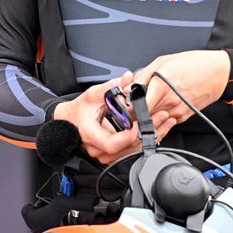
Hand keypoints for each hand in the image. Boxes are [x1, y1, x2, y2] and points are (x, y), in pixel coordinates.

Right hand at [53, 78, 175, 164]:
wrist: (69, 121)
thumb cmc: (79, 110)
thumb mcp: (93, 94)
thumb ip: (111, 87)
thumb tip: (128, 78)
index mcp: (91, 135)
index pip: (113, 143)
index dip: (129, 135)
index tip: (141, 122)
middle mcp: (98, 148)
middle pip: (127, 148)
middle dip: (147, 132)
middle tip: (162, 116)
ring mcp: (105, 154)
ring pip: (131, 152)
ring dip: (149, 137)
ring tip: (163, 122)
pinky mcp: (112, 154)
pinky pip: (130, 151)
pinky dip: (144, 140)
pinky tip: (156, 129)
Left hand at [125, 49, 231, 129]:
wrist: (218, 74)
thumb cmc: (193, 64)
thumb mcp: (163, 61)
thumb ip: (143, 76)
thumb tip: (129, 88)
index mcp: (161, 87)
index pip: (136, 108)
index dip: (126, 108)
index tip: (123, 104)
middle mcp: (169, 103)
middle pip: (142, 117)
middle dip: (133, 113)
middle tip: (129, 105)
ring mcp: (176, 112)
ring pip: (152, 121)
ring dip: (145, 115)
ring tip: (145, 103)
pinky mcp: (182, 117)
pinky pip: (164, 119)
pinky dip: (158, 115)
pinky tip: (159, 104)